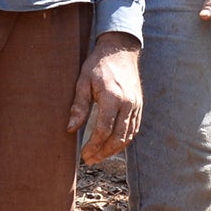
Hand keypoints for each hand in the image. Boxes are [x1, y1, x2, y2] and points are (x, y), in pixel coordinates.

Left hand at [70, 32, 142, 162]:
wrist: (120, 50)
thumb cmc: (98, 65)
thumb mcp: (83, 82)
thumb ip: (79, 106)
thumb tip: (70, 129)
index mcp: (112, 97)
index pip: (104, 130)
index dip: (93, 146)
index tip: (83, 154)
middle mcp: (128, 103)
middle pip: (118, 137)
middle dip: (104, 152)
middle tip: (90, 160)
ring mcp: (136, 105)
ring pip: (128, 136)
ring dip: (114, 150)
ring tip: (100, 157)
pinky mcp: (139, 105)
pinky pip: (134, 128)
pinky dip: (124, 140)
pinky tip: (113, 145)